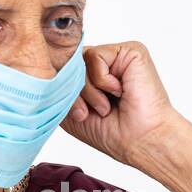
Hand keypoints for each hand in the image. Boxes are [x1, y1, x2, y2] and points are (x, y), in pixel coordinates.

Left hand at [60, 40, 184, 166]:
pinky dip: (102, 80)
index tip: (80, 115)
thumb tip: (50, 65)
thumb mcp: (70, 111)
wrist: (140, 141)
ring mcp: (117, 56)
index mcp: (91, 76)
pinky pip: (96, 56)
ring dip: (88, 89)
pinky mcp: (131, 50)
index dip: (62, 91)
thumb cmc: (111, 132)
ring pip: (80, 59)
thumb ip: (58, 87)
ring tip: (106, 106)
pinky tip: (119, 91)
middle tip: (90, 113)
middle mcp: (104, 63)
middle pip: (69, 63)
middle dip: (74, 92)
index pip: (63, 70)